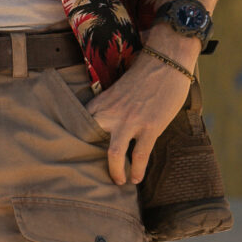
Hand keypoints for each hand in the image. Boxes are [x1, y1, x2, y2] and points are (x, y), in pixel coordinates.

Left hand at [84, 31, 195, 184]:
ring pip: (114, 154)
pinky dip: (137, 170)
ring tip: (118, 181)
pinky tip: (136, 178)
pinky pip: (140, 155)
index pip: (81, 124)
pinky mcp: (150, 127)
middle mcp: (112, 113)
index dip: (76, 140)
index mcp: (102, 101)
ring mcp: (131, 121)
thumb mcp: (119, 87)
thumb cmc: (146, 72)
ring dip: (115, 172)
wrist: (168, 60)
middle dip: (88, 159)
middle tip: (92, 172)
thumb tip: (110, 122)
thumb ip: (111, 105)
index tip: (73, 153)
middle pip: (91, 141)